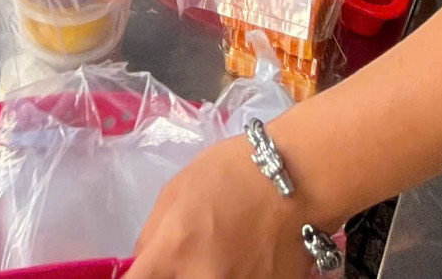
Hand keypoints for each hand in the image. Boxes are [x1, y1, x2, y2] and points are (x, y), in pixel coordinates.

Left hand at [127, 136, 313, 278]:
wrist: (298, 181)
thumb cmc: (232, 173)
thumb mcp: (177, 190)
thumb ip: (154, 234)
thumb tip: (142, 264)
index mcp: (172, 251)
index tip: (144, 273)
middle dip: (176, 275)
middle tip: (189, 257)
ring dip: (206, 275)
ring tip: (221, 255)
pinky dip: (238, 278)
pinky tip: (244, 263)